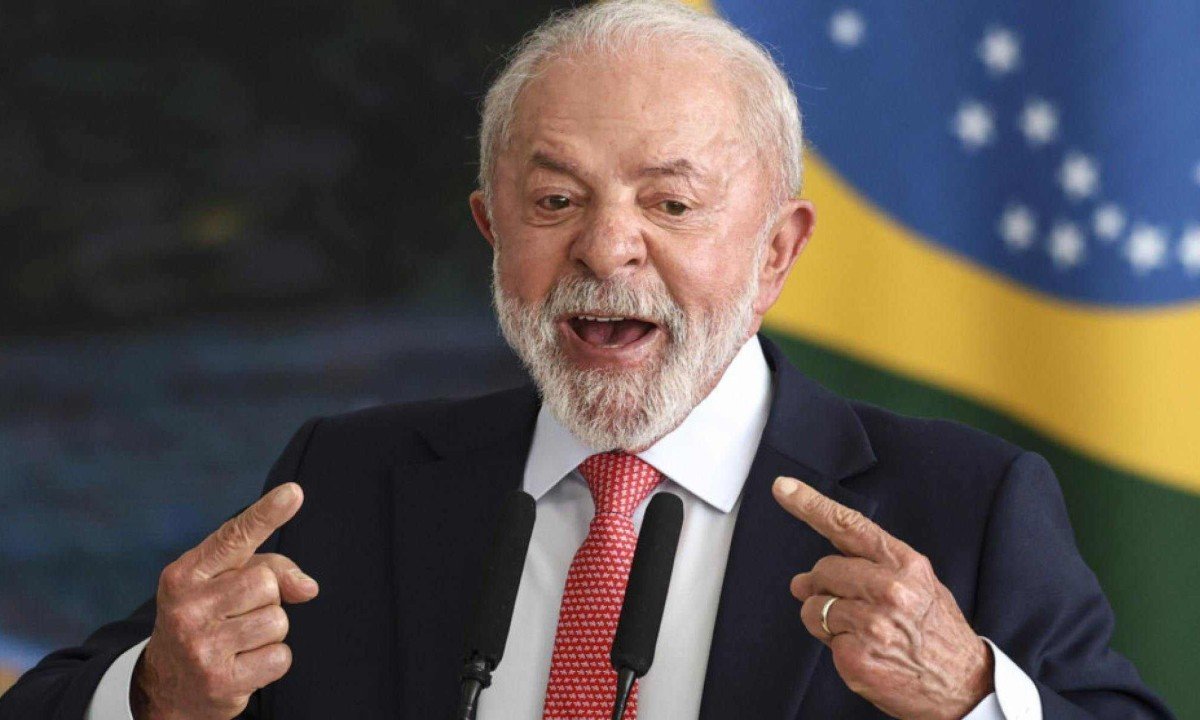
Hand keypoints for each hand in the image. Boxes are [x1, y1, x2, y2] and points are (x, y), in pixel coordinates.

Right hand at [132, 483, 317, 719]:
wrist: (166, 687)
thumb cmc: (205, 622)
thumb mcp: (221, 587)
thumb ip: (268, 570)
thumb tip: (309, 587)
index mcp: (185, 575)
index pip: (233, 538)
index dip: (266, 514)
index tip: (294, 492)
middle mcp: (187, 608)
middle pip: (266, 582)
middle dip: (266, 598)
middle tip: (238, 615)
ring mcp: (202, 647)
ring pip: (278, 620)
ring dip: (270, 632)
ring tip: (240, 641)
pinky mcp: (221, 682)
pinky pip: (280, 657)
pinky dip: (271, 661)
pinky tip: (244, 665)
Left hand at [772, 476, 992, 719]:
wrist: (964, 686)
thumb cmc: (936, 633)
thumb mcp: (917, 586)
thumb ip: (865, 571)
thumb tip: (803, 579)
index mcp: (906, 565)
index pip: (849, 526)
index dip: (811, 505)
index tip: (784, 488)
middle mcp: (890, 590)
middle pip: (822, 570)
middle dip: (823, 587)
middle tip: (847, 606)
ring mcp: (872, 624)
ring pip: (814, 607)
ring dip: (826, 620)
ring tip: (862, 633)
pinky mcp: (857, 657)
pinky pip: (823, 640)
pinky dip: (837, 647)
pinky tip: (867, 653)